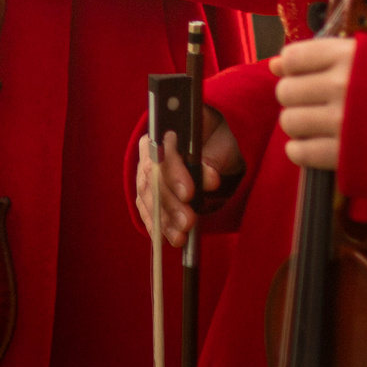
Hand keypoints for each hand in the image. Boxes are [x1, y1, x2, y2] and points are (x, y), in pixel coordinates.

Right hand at [134, 112, 244, 248]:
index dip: (174, 172)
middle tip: (188, 222)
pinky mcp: (145, 191)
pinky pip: (145, 210)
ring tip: (181, 237)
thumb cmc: (214, 140)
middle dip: (170, 203)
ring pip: (148, 196)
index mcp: (166, 127)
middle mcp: (149, 148)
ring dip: (163, 219)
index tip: (189, 193)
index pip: (164, 149)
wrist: (207, 144)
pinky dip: (157, 226)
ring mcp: (144, 170)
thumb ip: (214, 158)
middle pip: (153, 177)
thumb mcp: (222, 143)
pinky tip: (168, 238)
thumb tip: (209, 178)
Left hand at [273, 37, 356, 170]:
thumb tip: (275, 64)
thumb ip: (321, 56)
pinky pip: (299, 152)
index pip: (293, 57)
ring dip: (299, 126)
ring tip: (320, 126)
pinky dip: (301, 151)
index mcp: (349, 56)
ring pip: (289, 122)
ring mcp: (343, 121)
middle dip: (295, 99)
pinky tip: (318, 146)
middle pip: (285, 91)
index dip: (295, 69)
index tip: (309, 77)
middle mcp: (343, 85)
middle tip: (316, 105)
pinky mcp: (346, 155)